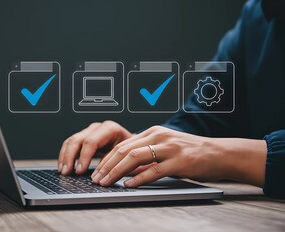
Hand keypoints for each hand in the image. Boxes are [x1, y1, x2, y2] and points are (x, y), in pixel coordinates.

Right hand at [58, 121, 132, 174]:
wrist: (133, 144)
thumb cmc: (132, 150)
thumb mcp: (127, 155)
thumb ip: (116, 162)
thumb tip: (105, 175)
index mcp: (110, 129)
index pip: (91, 141)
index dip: (84, 157)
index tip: (79, 171)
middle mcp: (98, 128)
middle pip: (78, 140)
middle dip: (70, 157)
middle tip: (67, 172)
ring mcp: (89, 131)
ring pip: (71, 141)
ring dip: (65, 157)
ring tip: (63, 171)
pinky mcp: (84, 138)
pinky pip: (70, 144)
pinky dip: (65, 156)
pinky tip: (63, 166)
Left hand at [91, 126, 266, 187]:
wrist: (219, 153)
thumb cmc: (191, 152)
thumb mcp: (166, 147)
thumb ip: (147, 155)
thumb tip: (126, 169)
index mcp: (153, 132)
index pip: (123, 144)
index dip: (107, 159)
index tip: (97, 170)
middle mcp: (159, 136)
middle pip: (125, 150)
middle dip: (107, 165)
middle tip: (97, 178)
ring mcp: (169, 147)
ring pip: (135, 157)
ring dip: (117, 171)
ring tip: (107, 182)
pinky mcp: (179, 161)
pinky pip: (154, 170)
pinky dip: (139, 178)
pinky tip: (129, 185)